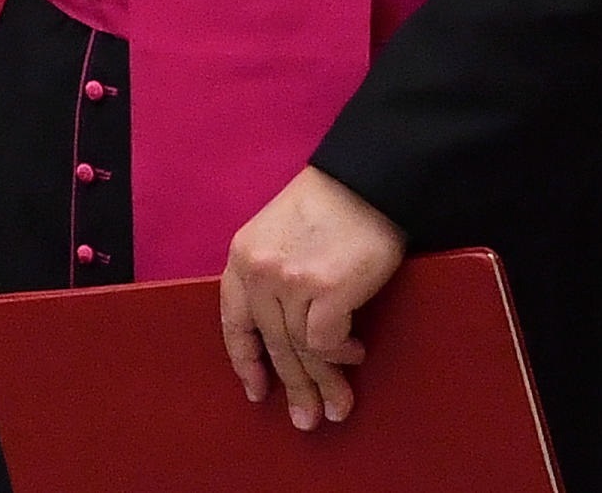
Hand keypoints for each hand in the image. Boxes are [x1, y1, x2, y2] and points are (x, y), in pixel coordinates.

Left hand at [219, 165, 406, 431]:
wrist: (367, 181)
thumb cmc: (330, 206)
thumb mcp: (280, 235)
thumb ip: (273, 275)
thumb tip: (286, 332)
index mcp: (242, 256)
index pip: (234, 321)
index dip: (245, 360)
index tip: (256, 390)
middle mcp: (259, 271)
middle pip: (271, 343)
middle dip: (291, 387)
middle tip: (306, 420)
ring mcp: (290, 281)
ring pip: (299, 350)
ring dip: (323, 384)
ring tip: (337, 407)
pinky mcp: (327, 290)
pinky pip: (325, 342)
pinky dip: (340, 356)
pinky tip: (355, 354)